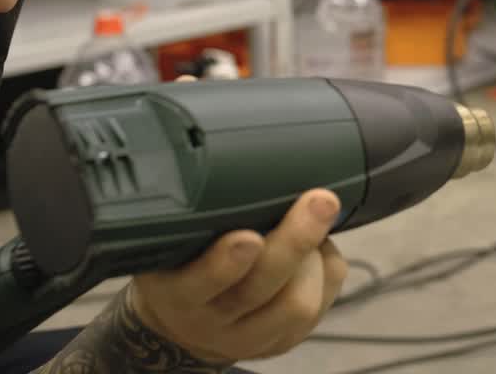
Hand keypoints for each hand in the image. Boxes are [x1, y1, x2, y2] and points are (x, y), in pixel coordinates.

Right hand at [129, 189, 348, 363]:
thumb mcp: (167, 240)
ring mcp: (251, 337)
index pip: (199, 284)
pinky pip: (322, 301)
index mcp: (177, 293)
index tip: (247, 237)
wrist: (184, 320)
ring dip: (315, 256)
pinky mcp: (283, 341)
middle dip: (295, 241)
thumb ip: (191, 212)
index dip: (224, 264)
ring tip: (315, 217)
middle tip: (319, 201)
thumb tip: (235, 155)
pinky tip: (317, 245)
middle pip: (261, 290)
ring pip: (298, 303)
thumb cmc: (180, 263)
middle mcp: (212, 321)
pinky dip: (327, 266)